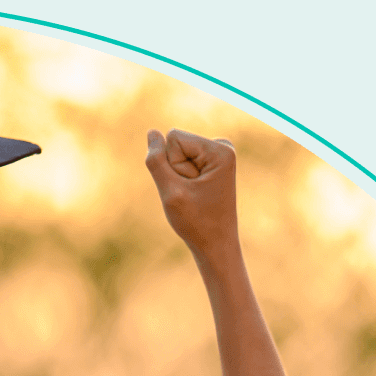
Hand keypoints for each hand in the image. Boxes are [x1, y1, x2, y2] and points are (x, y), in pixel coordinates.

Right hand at [144, 129, 239, 261]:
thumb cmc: (195, 221)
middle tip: (190, 193)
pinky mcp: (212, 161)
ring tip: (193, 194)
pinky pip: (182, 159)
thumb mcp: (170, 191)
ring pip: (177, 152)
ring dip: (178, 176)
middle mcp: (223, 146)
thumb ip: (156, 161)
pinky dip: (182, 177)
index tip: (188, 187)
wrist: (215, 242)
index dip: (172, 165)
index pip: (174, 138)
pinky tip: (195, 191)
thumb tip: (152, 132)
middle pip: (176, 143)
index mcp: (220, 150)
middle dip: (175, 170)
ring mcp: (219, 153)